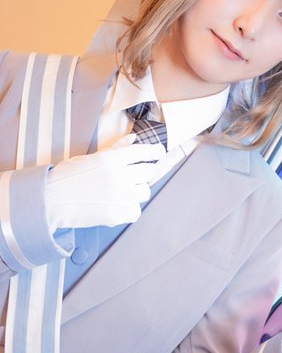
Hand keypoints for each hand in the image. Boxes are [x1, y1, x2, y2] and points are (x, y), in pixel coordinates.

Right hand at [46, 134, 164, 230]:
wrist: (51, 200)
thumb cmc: (67, 177)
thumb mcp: (91, 157)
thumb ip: (116, 149)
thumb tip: (134, 138)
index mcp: (112, 159)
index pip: (143, 152)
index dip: (155, 152)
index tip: (159, 153)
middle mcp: (119, 176)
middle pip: (148, 172)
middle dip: (145, 173)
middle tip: (135, 176)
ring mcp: (119, 196)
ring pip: (144, 192)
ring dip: (137, 191)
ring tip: (123, 192)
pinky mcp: (116, 214)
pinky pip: (136, 211)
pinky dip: (130, 210)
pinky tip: (118, 206)